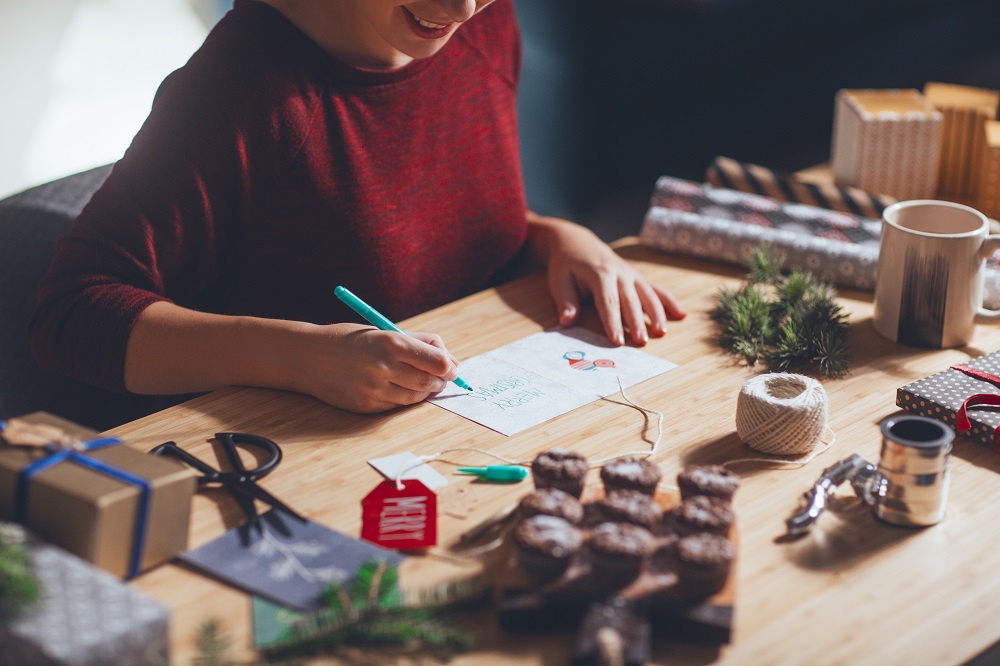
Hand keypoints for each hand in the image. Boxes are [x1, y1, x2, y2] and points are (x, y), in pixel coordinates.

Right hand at [290, 324, 460, 412]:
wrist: (309, 356)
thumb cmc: (351, 340)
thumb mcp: (384, 331)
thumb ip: (418, 343)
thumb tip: (450, 360)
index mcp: (392, 343)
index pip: (438, 362)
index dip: (450, 367)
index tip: (452, 368)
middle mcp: (384, 367)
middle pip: (430, 382)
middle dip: (441, 381)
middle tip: (441, 378)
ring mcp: (374, 389)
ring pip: (415, 397)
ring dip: (424, 391)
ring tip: (420, 382)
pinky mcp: (366, 406)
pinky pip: (396, 406)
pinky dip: (402, 399)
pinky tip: (396, 388)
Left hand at [526, 212, 684, 345]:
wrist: (576, 241)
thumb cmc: (566, 264)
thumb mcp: (559, 280)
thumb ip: (566, 302)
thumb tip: (566, 322)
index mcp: (599, 273)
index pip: (608, 302)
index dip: (613, 322)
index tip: (617, 341)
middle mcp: (619, 273)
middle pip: (631, 300)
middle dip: (637, 322)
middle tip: (641, 342)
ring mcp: (631, 274)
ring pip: (647, 294)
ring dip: (657, 314)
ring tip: (662, 332)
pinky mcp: (637, 277)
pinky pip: (656, 289)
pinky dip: (669, 301)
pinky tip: (681, 314)